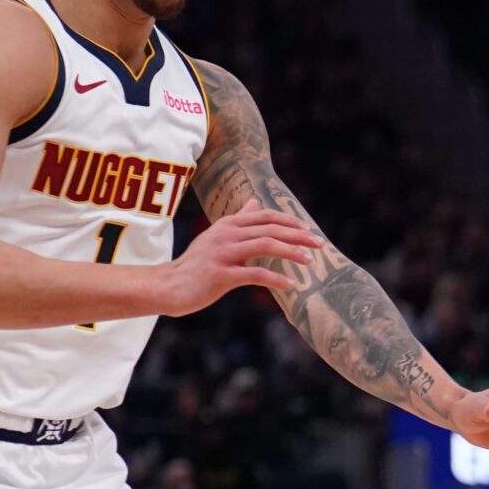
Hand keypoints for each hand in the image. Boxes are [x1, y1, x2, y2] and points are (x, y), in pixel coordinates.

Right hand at [159, 201, 321, 314]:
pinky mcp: (220, 275)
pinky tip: (291, 285)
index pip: (264, 216)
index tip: (308, 230)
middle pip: (269, 228)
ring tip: (310, 262)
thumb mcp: (217, 237)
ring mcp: (222, 254)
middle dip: (298, 235)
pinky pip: (254, 274)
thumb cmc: (196, 264)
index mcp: (227, 225)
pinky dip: (275, 279)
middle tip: (320, 244)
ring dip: (291, 253)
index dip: (288, 221)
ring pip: (265, 246)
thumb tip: (255, 202)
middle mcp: (226, 235)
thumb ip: (238, 221)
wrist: (168, 286)